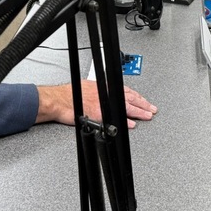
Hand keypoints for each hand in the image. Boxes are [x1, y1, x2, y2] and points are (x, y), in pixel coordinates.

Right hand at [37, 81, 156, 128]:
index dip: (137, 96)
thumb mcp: (88, 85)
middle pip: (130, 98)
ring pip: (126, 107)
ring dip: (139, 112)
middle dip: (143, 104)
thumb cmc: (69, 93)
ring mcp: (103, 104)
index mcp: (105, 86)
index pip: (126, 91)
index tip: (144, 100)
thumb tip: (106, 93)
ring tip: (148, 115)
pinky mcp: (99, 115)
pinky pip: (116, 119)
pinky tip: (132, 124)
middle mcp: (106, 93)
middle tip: (152, 109)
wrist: (58, 100)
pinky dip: (125, 122)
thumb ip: (100, 90)